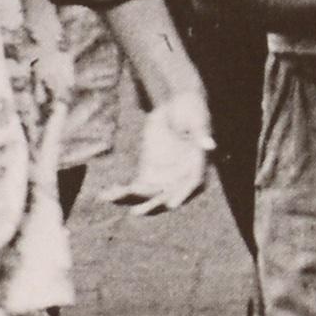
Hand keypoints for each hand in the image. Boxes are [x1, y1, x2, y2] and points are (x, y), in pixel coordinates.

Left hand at [117, 92, 215, 219]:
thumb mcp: (197, 118)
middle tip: (137, 211)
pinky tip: (106, 195)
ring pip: (149, 194)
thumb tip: (210, 145)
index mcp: (198, 163)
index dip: (183, 194)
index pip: (193, 182)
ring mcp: (165, 175)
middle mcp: (182, 174)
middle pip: (168, 193)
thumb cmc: (191, 108)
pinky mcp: (149, 172)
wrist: (175, 104)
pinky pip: (136, 187)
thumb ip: (202, 132)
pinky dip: (122, 193)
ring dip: (131, 200)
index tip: (171, 204)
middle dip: (152, 203)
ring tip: (112, 199)